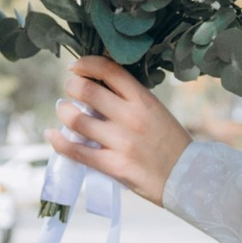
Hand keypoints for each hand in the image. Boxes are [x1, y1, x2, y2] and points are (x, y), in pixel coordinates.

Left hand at [52, 56, 191, 207]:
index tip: (76, 67)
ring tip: (64, 111)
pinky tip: (53, 135)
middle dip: (71, 86)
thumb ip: (130, 99)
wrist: (188, 178)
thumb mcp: (156, 111)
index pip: (109, 70)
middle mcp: (131, 117)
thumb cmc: (170, 142)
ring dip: (64, 112)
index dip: (87, 63)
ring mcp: (121, 142)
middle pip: (87, 91)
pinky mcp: (113, 165)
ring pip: (77, 120)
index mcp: (143, 100)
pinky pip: (76, 151)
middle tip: (70, 90)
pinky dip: (59, 141)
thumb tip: (96, 86)